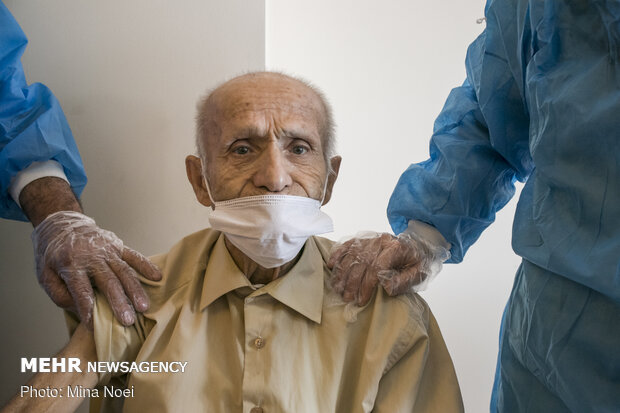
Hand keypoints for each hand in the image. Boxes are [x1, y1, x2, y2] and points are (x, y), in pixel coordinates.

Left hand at [32, 211, 161, 328]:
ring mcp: (106, 250)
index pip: (81, 291)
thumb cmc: (52, 255)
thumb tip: (81, 309)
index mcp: (70, 265)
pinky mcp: (117, 245)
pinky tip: (157, 277)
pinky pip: (134, 255)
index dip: (87, 309)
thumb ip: (60, 295)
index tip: (93, 326)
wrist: (60, 225)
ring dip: (135, 289)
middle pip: (108, 282)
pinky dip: (146, 266)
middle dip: (119, 302)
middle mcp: (91, 256)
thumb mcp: (44, 276)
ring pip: (124, 271)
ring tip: (143, 306)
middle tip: (128, 320)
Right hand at [328, 224, 449, 305]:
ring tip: (338, 289)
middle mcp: (381, 240)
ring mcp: (371, 238)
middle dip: (352, 283)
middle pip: (361, 261)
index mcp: (396, 248)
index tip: (362, 300)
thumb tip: (385, 286)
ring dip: (342, 273)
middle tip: (347, 298)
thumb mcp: (419, 274)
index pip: (377, 266)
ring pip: (351, 254)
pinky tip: (331, 266)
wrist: (418, 244)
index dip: (367, 285)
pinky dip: (337, 254)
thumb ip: (404, 281)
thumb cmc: (417, 262)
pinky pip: (346, 244)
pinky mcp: (363, 238)